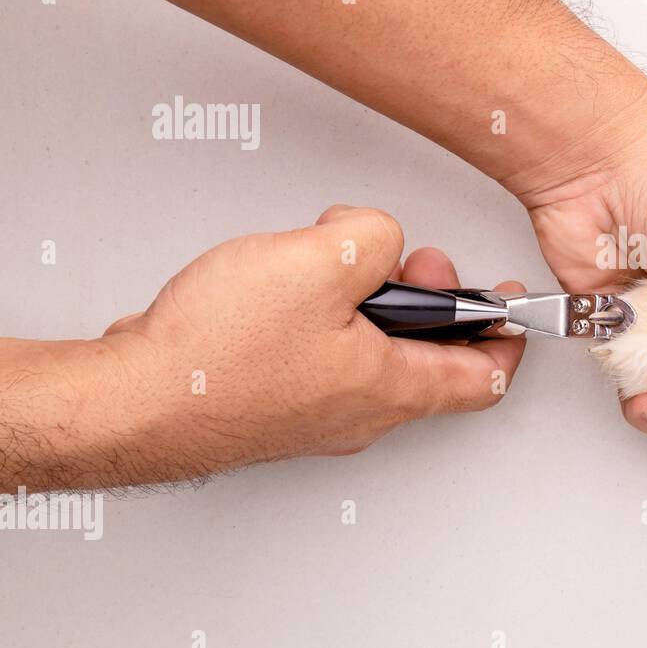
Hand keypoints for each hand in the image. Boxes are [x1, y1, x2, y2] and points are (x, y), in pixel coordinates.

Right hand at [76, 206, 524, 485]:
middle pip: (429, 358)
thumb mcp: (321, 262)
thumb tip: (381, 236)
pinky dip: (329, 314)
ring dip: (374, 299)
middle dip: (433, 297)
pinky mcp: (275, 401)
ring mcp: (315, 411)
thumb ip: (375, 237)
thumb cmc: (216, 355)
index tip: (513, 303)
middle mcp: (360, 411)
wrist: (133, 399)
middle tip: (411, 259)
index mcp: (392, 387)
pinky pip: (326, 354)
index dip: (509, 336)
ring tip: (337, 258)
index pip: (485, 377)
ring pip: (374, 352)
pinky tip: (294, 284)